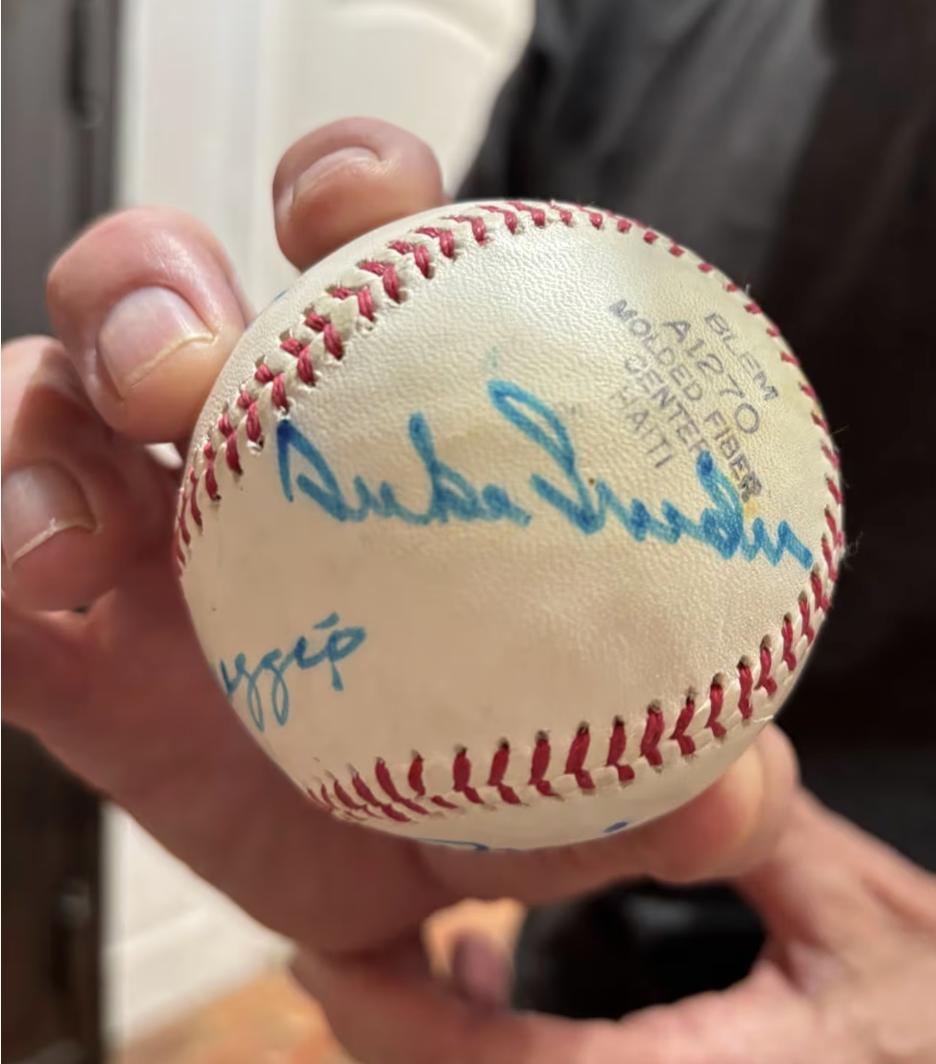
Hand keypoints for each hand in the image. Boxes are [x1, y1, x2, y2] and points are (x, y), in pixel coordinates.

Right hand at [2, 117, 794, 952]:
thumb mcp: (596, 769)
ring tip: (86, 518)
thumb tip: (737, 788)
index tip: (369, 204)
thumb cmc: (490, 768)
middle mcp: (241, 439)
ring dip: (45, 416)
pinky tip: (48, 592)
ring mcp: (135, 524)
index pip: (355, 242)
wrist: (388, 878)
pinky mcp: (55, 630)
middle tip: (190, 364)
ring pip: (42, 393)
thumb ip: (671, 768)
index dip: (348, 185)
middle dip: (154, 279)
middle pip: (163, 285)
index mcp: (378, 405)